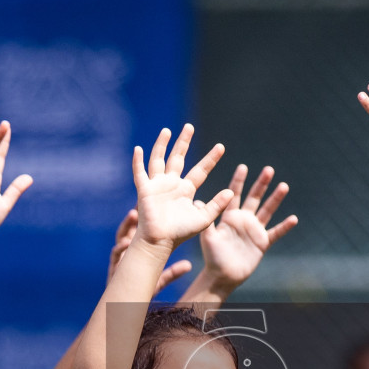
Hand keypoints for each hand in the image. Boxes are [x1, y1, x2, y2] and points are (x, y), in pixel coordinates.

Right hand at [107, 209, 192, 292]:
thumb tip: (188, 265)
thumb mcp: (160, 281)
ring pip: (121, 238)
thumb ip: (172, 273)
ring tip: (133, 215)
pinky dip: (119, 249)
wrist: (127, 307)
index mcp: (139, 252)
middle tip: (144, 202)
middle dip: (136, 217)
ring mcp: (120, 259)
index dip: (148, 221)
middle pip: (131, 230)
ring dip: (127, 226)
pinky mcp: (114, 267)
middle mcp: (128, 252)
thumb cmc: (143, 293)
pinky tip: (124, 244)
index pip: (143, 233)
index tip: (158, 209)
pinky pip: (115, 255)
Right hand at [132, 125, 232, 248]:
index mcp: (186, 190)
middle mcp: (172, 184)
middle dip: (184, 142)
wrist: (160, 242)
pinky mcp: (144, 190)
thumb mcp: (203, 218)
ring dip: (162, 145)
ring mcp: (157, 185)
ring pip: (159, 160)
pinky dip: (137, 161)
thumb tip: (231, 191)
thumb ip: (216, 205)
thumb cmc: (180, 233)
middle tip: (189, 127)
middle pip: (178, 158)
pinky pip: (139, 173)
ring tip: (167, 131)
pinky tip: (138, 149)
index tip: (221, 147)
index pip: (200, 170)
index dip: (210, 159)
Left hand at [197, 164, 298, 287]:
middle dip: (261, 184)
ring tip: (284, 186)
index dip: (239, 181)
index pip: (235, 194)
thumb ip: (207, 220)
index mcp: (229, 216)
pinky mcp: (262, 242)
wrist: (222, 275)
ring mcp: (254, 230)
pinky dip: (284, 226)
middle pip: (254, 198)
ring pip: (267, 210)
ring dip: (275, 199)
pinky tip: (294, 218)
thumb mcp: (207, 237)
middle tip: (268, 169)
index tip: (243, 167)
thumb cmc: (212, 256)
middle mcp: (243, 220)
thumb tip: (198, 201)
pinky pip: (276, 232)